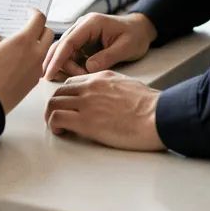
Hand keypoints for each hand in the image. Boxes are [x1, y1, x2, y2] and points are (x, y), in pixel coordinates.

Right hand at [0, 9, 53, 112]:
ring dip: (40, 44)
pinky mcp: (34, 81)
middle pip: (49, 33)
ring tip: (26, 45)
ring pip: (46, 50)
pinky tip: (21, 62)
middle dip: (41, 27)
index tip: (29, 12)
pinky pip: (40, 65)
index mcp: (24, 41)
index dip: (35, 13)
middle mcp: (35, 53)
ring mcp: (36, 68)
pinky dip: (34, 60)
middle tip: (31, 27)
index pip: (39, 20)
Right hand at [43, 12, 155, 80]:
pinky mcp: (83, 42)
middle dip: (60, 65)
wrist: (141, 29)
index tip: (50, 74)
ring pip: (64, 53)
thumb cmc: (136, 35)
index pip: (68, 41)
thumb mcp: (125, 47)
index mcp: (91, 23)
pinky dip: (73, 67)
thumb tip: (88, 68)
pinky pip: (72, 56)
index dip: (57, 59)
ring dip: (68, 68)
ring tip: (84, 77)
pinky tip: (79, 75)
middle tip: (71, 81)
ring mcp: (81, 34)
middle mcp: (82, 26)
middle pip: (61, 46)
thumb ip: (107, 57)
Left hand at [45, 70, 164, 151]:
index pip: (73, 82)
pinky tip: (61, 132)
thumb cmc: (152, 106)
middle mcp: (90, 87)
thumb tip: (110, 99)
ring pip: (53, 103)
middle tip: (57, 117)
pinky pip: (57, 118)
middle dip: (55, 104)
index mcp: (102, 78)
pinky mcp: (85, 121)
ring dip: (51, 115)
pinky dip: (54, 126)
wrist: (158, 116)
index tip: (68, 105)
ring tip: (57, 127)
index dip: (67, 95)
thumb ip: (113, 88)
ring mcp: (86, 103)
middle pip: (59, 91)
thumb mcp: (129, 86)